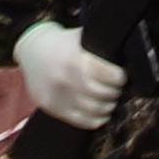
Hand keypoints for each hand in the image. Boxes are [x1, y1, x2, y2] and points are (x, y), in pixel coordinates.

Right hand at [13, 19, 127, 129]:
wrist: (31, 51)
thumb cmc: (61, 43)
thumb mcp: (80, 37)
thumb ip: (101, 47)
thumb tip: (127, 57)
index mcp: (75, 59)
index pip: (109, 75)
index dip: (120, 77)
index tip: (121, 76)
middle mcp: (66, 79)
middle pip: (104, 94)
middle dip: (115, 91)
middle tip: (116, 87)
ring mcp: (59, 96)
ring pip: (95, 110)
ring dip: (108, 106)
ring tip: (109, 99)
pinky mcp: (53, 108)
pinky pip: (82, 121)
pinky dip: (97, 118)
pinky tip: (101, 112)